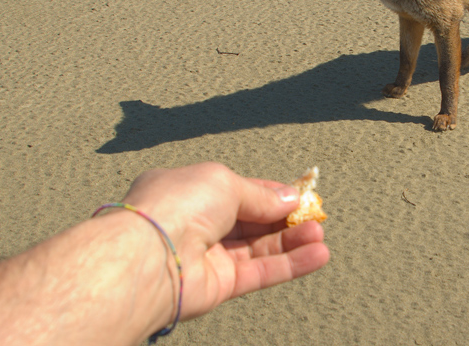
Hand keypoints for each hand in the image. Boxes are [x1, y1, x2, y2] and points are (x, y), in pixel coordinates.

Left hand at [123, 162, 329, 320]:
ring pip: (259, 247)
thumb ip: (259, 194)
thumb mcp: (223, 182)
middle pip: (251, 220)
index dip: (270, 192)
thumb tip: (289, 198)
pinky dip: (290, 264)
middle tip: (315, 214)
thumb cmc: (176, 206)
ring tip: (319, 234)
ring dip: (292, 241)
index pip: (238, 189)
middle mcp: (197, 222)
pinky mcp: (219, 285)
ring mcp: (207, 254)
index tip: (300, 194)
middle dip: (284, 217)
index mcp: (189, 189)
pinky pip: (261, 272)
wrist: (149, 257)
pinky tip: (317, 254)